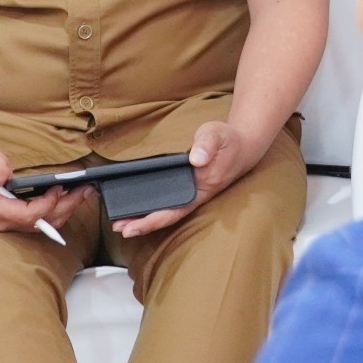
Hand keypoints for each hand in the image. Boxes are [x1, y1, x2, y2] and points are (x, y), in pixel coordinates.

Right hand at [0, 149, 91, 240]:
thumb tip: (1, 175)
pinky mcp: (16, 221)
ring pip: (43, 225)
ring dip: (65, 210)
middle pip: (40, 223)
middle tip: (84, 190)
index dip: (46, 204)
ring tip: (82, 193)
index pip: (26, 215)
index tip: (57, 187)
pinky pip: (40, 222)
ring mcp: (10, 224)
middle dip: (65, 207)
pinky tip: (68, 199)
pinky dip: (56, 211)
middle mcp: (3, 222)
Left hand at [112, 119, 267, 239]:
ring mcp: (192, 193)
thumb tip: (196, 158)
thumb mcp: (217, 135)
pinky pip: (169, 202)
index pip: (174, 210)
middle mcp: (195, 196)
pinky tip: (139, 208)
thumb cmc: (228, 141)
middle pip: (166, 216)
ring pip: (166, 211)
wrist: (243, 145)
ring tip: (121, 223)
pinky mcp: (189, 187)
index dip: (153, 220)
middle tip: (118, 228)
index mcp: (202, 188)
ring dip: (144, 218)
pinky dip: (152, 207)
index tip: (133, 226)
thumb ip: (207, 144)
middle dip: (142, 224)